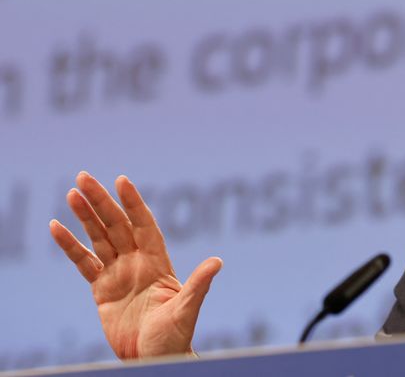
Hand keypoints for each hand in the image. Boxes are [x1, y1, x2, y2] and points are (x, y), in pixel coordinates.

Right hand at [49, 171, 222, 358]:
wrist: (154, 358)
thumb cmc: (174, 337)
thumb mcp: (186, 310)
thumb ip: (198, 285)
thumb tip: (217, 262)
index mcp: (157, 262)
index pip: (144, 225)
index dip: (133, 203)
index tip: (121, 180)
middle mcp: (137, 262)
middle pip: (116, 225)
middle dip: (101, 201)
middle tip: (84, 176)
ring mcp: (118, 274)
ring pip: (99, 238)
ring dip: (85, 216)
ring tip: (72, 193)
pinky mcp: (101, 290)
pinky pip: (84, 262)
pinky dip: (70, 246)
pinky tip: (56, 227)